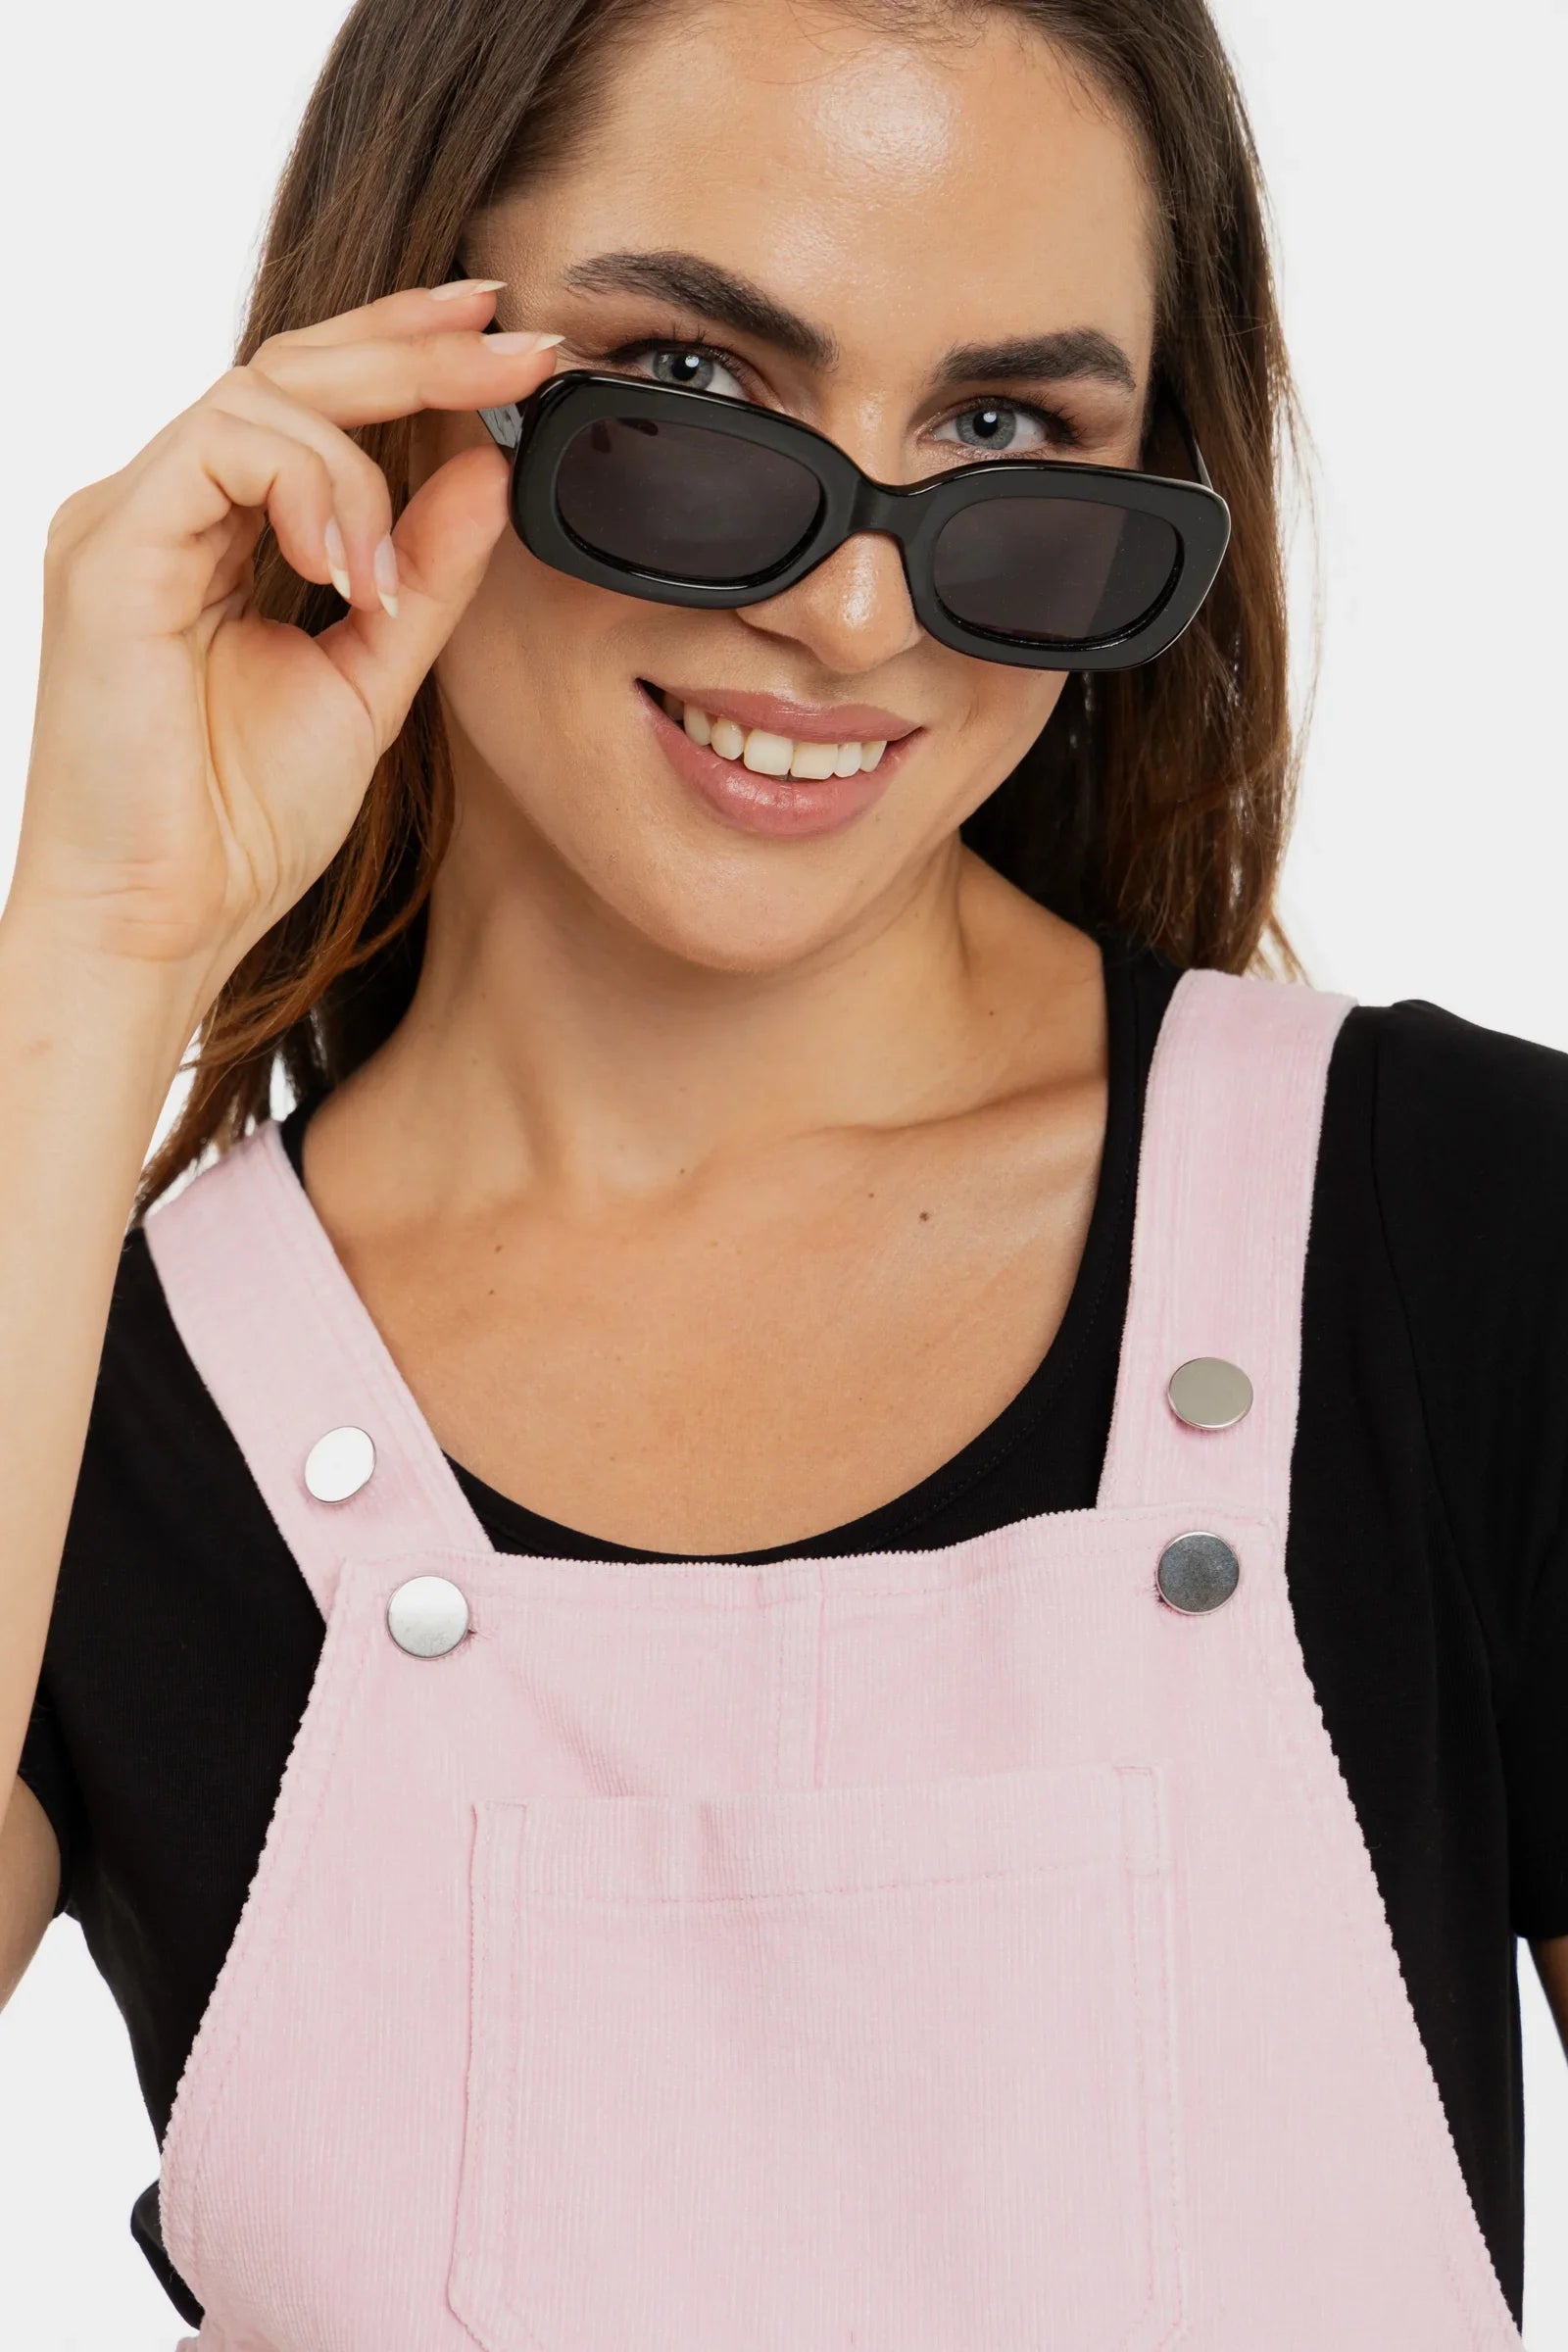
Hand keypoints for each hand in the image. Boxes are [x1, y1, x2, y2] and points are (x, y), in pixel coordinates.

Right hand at [11, 280, 558, 1010]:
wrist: (160, 922)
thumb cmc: (237, 825)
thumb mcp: (370, 680)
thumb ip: (426, 575)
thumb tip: (488, 470)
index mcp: (214, 532)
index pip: (315, 401)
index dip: (413, 354)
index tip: (514, 341)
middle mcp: (163, 509)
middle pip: (291, 365)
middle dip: (417, 348)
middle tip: (523, 347)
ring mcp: (127, 521)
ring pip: (260, 394)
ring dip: (362, 464)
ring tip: (388, 580)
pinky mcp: (109, 553)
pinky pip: (219, 450)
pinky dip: (308, 491)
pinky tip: (349, 573)